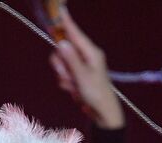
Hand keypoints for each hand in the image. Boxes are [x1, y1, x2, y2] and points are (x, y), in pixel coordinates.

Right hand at [48, 8, 124, 129]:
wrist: (101, 112)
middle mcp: (85, 56)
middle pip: (63, 50)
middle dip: (61, 64)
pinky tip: (73, 90)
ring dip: (63, 76)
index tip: (60, 11)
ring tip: (73, 86)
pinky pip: (63, 74)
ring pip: (61, 63)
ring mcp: (80, 66)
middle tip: (67, 75)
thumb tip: (62, 43)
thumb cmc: (96, 94)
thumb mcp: (82, 76)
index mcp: (91, 52)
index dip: (66, 22)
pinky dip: (65, 83)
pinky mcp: (76, 75)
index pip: (75, 34)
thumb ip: (71, 59)